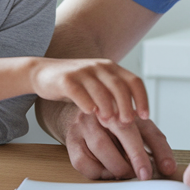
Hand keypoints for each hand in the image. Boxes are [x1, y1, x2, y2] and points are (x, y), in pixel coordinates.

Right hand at [31, 58, 148, 124]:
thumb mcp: (99, 87)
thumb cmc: (76, 85)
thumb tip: (135, 120)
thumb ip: (115, 98)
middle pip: (119, 85)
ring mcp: (82, 72)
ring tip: (109, 122)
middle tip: (128, 123)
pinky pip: (78, 91)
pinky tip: (89, 113)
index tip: (146, 116)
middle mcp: (99, 67)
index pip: (134, 81)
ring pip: (100, 89)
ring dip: (107, 106)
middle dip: (126, 105)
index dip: (142, 99)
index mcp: (111, 69)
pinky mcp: (65, 79)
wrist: (43, 72)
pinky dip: (86, 102)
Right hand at [51, 102, 175, 181]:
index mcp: (128, 107)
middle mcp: (106, 110)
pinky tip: (105, 171)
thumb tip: (169, 168)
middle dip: (137, 157)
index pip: (147, 128)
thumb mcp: (138, 126)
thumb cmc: (113, 122)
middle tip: (144, 175)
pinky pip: (83, 162)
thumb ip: (155, 144)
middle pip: (124, 131)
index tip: (166, 168)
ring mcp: (86, 124)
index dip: (159, 149)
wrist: (77, 112)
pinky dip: (97, 172)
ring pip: (102, 148)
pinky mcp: (71, 139)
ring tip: (125, 172)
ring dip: (117, 167)